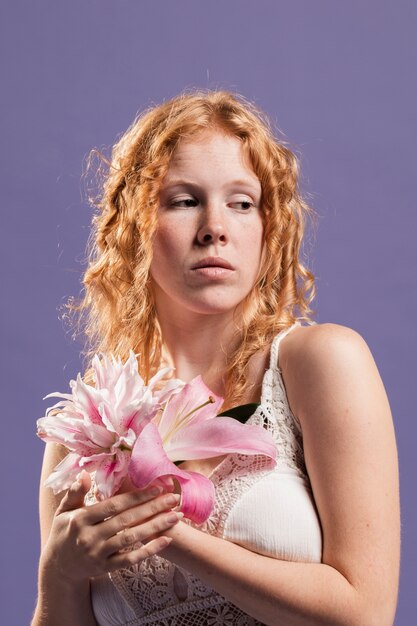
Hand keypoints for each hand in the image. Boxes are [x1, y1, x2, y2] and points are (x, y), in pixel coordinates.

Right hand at [41, 471, 182, 582]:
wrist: (58, 568)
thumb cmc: (64, 531)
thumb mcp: (64, 510)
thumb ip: (75, 492)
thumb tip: (84, 473)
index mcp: (81, 519)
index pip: (113, 506)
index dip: (136, 496)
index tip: (157, 488)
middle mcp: (89, 537)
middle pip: (126, 520)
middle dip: (152, 508)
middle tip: (174, 498)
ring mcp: (98, 554)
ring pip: (131, 539)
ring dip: (155, 527)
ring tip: (175, 516)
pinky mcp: (106, 568)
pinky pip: (130, 559)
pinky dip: (149, 550)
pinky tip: (166, 540)